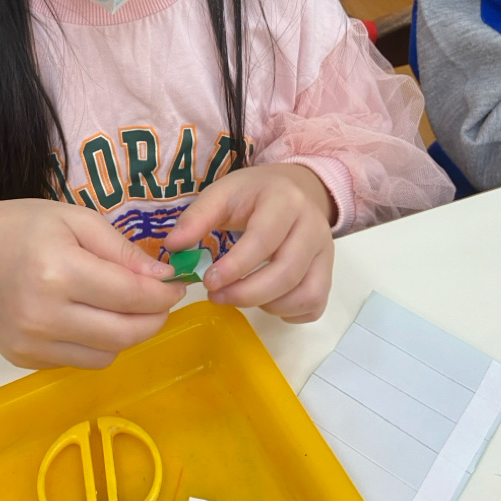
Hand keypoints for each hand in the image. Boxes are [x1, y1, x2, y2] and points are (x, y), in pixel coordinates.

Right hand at [0, 199, 184, 369]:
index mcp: (57, 270)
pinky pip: (81, 360)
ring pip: (108, 354)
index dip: (164, 293)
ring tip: (127, 306)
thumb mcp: (74, 218)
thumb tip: (163, 277)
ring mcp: (31, 344)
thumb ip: (120, 249)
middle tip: (163, 299)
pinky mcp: (25, 361)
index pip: (131, 295)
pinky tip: (92, 316)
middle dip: (155, 318)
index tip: (178, 283)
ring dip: (129, 333)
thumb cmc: (21, 227)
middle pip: (125, 333)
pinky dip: (99, 343)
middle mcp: (43, 315)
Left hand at [165, 164, 335, 322]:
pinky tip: (265, 301)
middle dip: (247, 293)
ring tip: (241, 296)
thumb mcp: (223, 193)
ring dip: (267, 305)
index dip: (235, 267)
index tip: (208, 282)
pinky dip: (288, 312)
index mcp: (284, 201)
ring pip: (305, 294)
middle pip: (287, 272)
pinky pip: (314, 304)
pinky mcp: (328, 271)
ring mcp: (325, 251)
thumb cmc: (254, 194)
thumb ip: (197, 217)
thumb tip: (173, 247)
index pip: (263, 240)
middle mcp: (312, 226)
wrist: (296, 187)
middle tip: (216, 296)